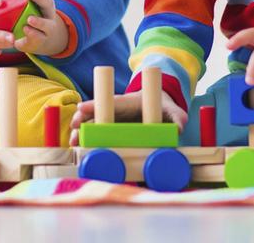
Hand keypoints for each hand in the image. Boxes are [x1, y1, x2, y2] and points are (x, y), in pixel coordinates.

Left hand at [13, 0, 68, 55]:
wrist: (41, 40)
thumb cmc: (34, 16)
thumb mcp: (33, 4)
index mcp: (46, 3)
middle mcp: (49, 14)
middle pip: (48, 4)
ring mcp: (47, 29)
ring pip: (47, 25)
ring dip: (39, 22)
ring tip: (29, 18)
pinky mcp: (40, 41)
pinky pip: (39, 38)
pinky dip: (33, 34)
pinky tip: (25, 29)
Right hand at [66, 91, 188, 144]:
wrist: (155, 106)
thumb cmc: (161, 106)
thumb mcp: (170, 109)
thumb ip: (177, 116)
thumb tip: (180, 127)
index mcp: (127, 103)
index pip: (110, 103)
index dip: (95, 105)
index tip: (81, 107)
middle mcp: (114, 112)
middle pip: (94, 114)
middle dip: (82, 119)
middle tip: (74, 127)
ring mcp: (109, 122)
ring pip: (90, 125)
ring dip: (80, 133)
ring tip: (73, 142)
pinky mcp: (108, 133)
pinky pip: (93, 136)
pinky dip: (84, 142)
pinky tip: (77, 150)